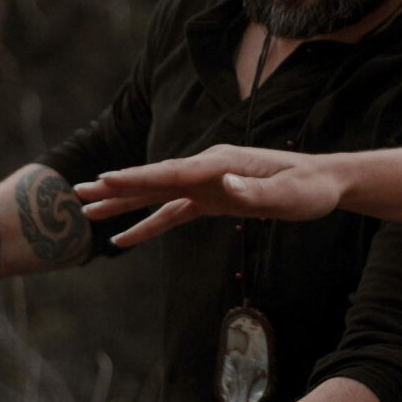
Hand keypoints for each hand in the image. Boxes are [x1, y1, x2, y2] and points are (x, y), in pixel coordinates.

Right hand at [73, 144, 343, 248]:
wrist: (324, 183)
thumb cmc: (309, 189)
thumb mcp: (288, 194)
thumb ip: (255, 189)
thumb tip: (225, 184)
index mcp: (221, 164)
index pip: (172, 172)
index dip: (138, 177)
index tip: (105, 179)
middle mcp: (208, 169)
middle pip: (154, 178)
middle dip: (116, 186)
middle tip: (77, 191)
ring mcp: (208, 184)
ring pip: (157, 194)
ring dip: (124, 202)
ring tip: (87, 210)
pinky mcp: (213, 199)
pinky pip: (173, 213)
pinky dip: (148, 224)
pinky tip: (124, 237)